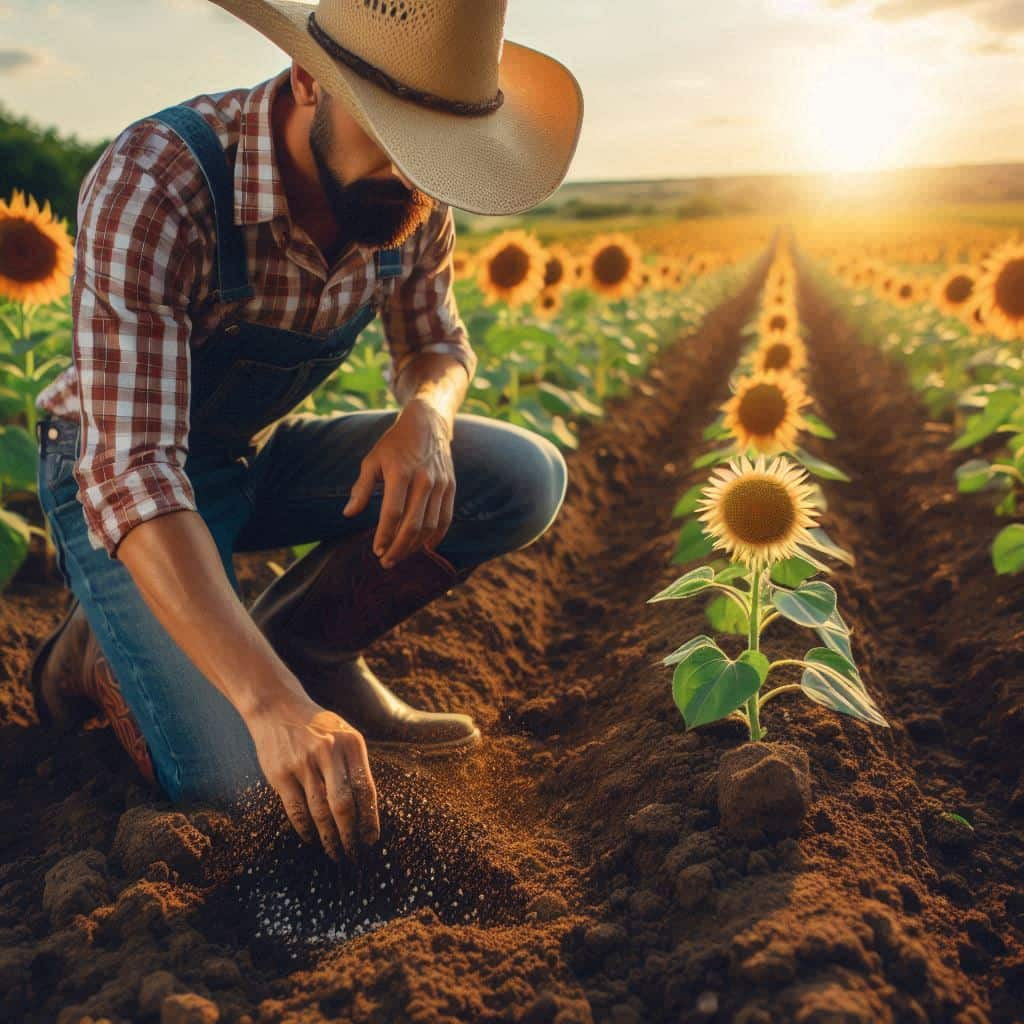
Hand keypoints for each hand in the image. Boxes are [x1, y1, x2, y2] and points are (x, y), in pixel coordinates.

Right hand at [245, 692, 380, 860]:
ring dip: (329, 837)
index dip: (370, 819)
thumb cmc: (316, 727)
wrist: (276, 707)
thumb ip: (355, 765)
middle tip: (355, 854)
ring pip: (320, 811)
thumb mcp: (343, 735)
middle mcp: (329, 752)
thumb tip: (368, 809)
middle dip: (350, 835)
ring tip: (336, 852)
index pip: (366, 788)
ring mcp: (303, 763)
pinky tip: (312, 839)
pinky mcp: (280, 773)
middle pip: (343, 804)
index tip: (372, 840)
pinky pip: (296, 809)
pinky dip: (305, 829)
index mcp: (351, 743)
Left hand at [343, 399, 455, 567]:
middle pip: (413, 524)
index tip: (376, 550)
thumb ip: (361, 488)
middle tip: (386, 562)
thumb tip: (348, 514)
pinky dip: (437, 536)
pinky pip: (445, 518)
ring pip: (430, 525)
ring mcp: (440, 484)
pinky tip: (425, 548)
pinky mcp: (451, 487)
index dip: (384, 535)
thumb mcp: (372, 460)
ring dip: (415, 546)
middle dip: (399, 548)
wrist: (428, 424)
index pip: (393, 512)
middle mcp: (423, 479)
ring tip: (401, 556)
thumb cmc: (394, 444)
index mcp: (400, 472)